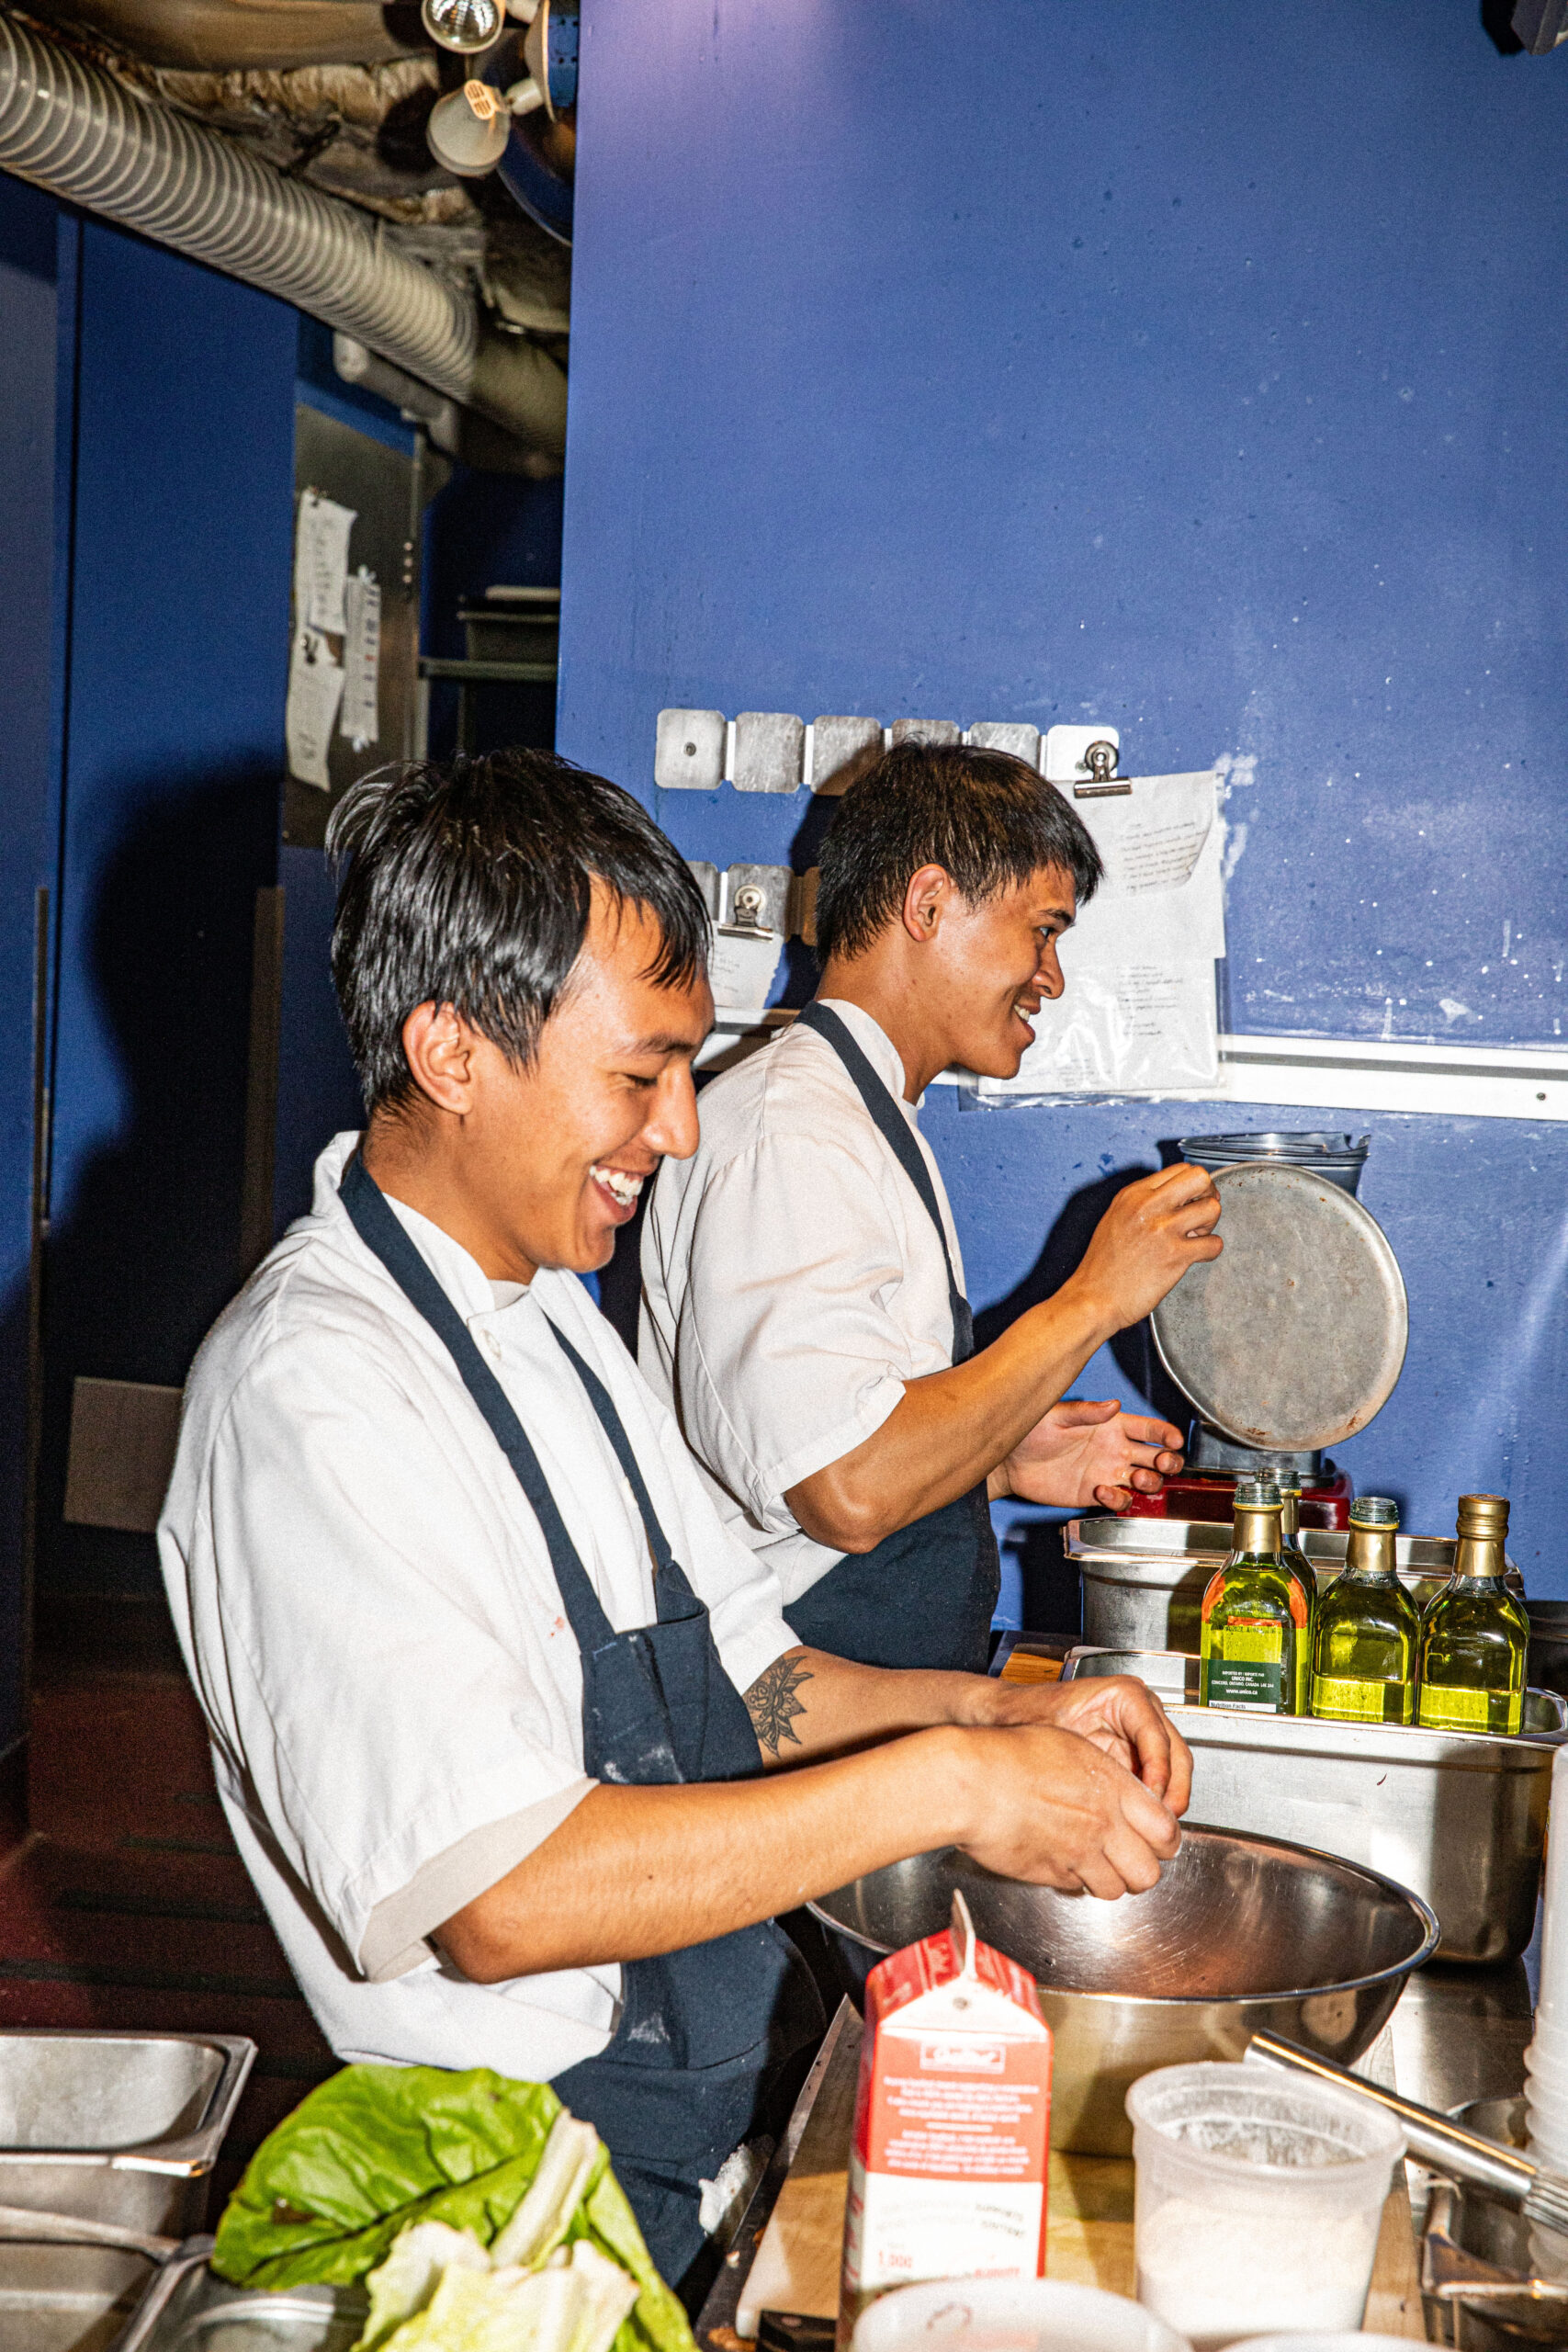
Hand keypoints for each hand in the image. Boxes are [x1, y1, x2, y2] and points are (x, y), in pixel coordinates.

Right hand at [948, 1721, 1181, 1895]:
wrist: (972, 1782)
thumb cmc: (1011, 1755)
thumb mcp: (1071, 1745)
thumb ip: (1107, 1773)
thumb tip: (1127, 1790)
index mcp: (1113, 1791)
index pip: (1167, 1832)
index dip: (1166, 1839)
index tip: (1159, 1837)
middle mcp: (1102, 1827)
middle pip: (1150, 1872)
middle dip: (1143, 1868)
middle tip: (1132, 1857)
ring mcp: (1078, 1855)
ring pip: (1118, 1889)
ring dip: (1112, 1879)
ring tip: (1099, 1863)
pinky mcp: (1052, 1874)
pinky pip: (1080, 1889)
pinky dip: (1079, 1881)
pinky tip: (1067, 1861)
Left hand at [964, 1671, 1191, 1811]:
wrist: (1012, 1716)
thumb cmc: (1029, 1716)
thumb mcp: (1059, 1739)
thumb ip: (1092, 1765)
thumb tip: (1123, 1800)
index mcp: (1125, 1696)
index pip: (1156, 1737)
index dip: (1159, 1773)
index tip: (1152, 1801)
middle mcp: (1141, 1710)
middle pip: (1176, 1754)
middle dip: (1171, 1792)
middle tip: (1160, 1825)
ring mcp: (1142, 1732)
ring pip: (1174, 1770)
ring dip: (1166, 1801)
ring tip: (1151, 1830)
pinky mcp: (1136, 1753)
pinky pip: (1157, 1779)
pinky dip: (1153, 1803)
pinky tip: (1140, 1824)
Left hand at [1000, 1397, 1184, 1510]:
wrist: (1011, 1463)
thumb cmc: (1030, 1432)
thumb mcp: (1057, 1417)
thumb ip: (1086, 1412)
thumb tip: (1114, 1405)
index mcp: (1112, 1426)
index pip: (1149, 1429)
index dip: (1166, 1434)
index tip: (1174, 1440)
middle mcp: (1115, 1449)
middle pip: (1156, 1457)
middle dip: (1169, 1461)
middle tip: (1164, 1464)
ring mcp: (1107, 1473)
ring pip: (1146, 1481)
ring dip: (1150, 1482)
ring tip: (1137, 1480)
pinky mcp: (1096, 1494)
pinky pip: (1121, 1500)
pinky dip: (1119, 1499)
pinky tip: (1101, 1491)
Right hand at [1065, 1162, 1222, 1334]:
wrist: (1093, 1298)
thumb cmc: (1102, 1266)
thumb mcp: (1116, 1219)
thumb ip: (1143, 1204)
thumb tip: (1178, 1200)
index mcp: (1133, 1195)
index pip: (1180, 1170)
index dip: (1193, 1186)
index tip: (1192, 1201)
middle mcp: (1148, 1206)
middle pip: (1200, 1178)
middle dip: (1207, 1196)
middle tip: (1199, 1216)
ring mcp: (1163, 1230)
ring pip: (1212, 1208)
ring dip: (1209, 1225)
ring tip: (1194, 1239)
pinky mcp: (1175, 1255)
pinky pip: (1214, 1244)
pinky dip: (1210, 1251)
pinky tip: (1195, 1257)